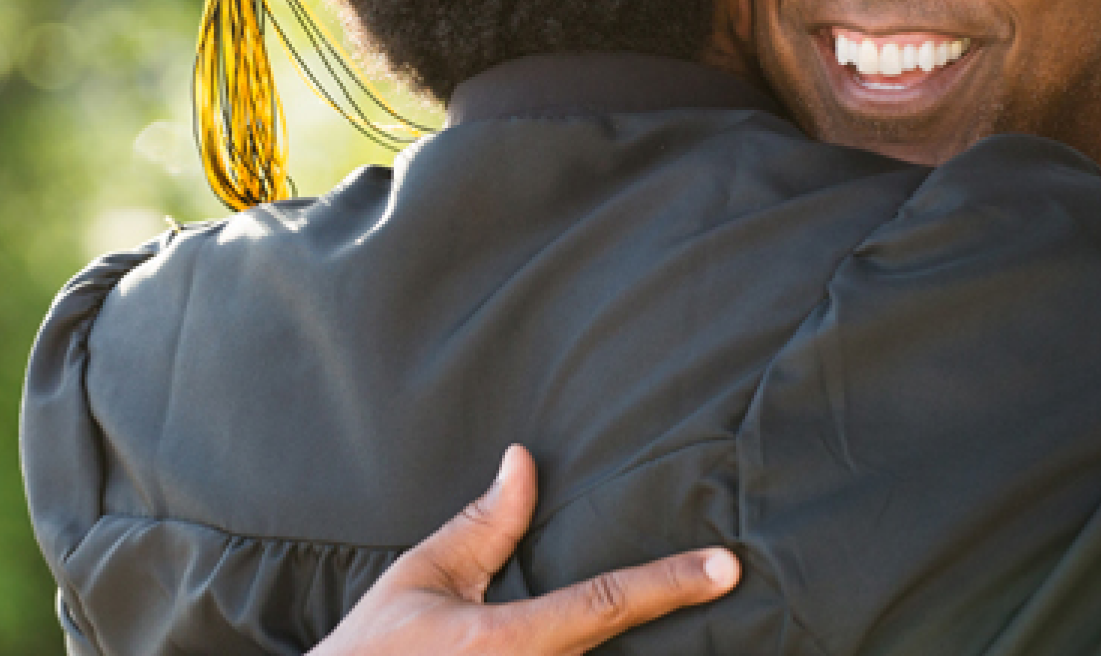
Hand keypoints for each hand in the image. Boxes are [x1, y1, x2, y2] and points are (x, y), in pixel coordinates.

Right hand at [307, 445, 740, 654]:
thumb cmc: (376, 648)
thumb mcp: (423, 577)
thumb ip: (483, 526)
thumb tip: (524, 462)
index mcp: (504, 642)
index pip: (603, 604)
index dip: (670, 584)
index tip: (724, 569)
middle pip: (616, 643)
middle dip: (662, 610)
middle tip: (711, 579)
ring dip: (623, 637)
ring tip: (671, 593)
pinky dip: (584, 648)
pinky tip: (616, 631)